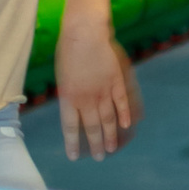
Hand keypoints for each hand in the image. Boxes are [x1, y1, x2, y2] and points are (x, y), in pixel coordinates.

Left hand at [55, 14, 139, 159]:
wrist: (84, 32)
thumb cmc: (68, 51)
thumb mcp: (62, 77)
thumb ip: (69, 95)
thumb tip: (74, 110)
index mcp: (69, 97)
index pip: (70, 127)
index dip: (72, 143)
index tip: (74, 157)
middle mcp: (86, 98)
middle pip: (91, 127)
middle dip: (95, 144)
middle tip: (100, 158)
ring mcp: (103, 91)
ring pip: (108, 119)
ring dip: (110, 135)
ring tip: (112, 149)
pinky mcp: (116, 82)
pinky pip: (121, 103)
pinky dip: (124, 115)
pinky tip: (126, 126)